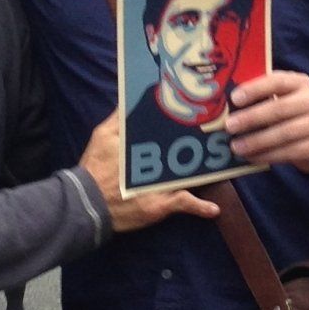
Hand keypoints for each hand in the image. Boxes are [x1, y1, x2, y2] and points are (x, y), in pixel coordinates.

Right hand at [77, 113, 221, 232]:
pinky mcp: (162, 205)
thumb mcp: (102, 136)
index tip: (201, 117)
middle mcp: (158, 163)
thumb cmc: (94, 168)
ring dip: (206, 173)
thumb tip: (130, 99)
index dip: (186, 126)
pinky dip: (200, 208)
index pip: (171, 132)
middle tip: (218, 138)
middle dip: (201, 147)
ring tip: (222, 165)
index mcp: (148, 145)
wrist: (86, 203)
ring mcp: (162, 185)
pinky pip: (185, 204)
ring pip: (191, 177)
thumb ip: (118, 118)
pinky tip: (214, 210)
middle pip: (186, 153)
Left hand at [227, 69, 308, 172]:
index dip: (255, 89)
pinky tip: (252, 157)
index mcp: (300, 82)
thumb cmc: (290, 115)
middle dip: (252, 118)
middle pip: (280, 108)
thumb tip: (226, 106)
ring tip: (236, 147)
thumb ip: (260, 99)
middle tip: (229, 127)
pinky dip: (268, 155)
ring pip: (285, 133)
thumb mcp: (280, 100)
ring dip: (257, 141)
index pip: (277, 81)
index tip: (234, 99)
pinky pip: (291, 151)